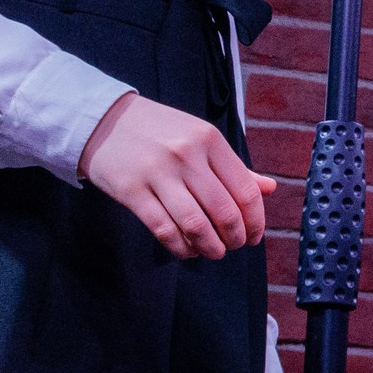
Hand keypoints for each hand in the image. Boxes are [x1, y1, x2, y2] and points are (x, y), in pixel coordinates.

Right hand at [79, 92, 275, 258]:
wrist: (102, 120)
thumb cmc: (159, 131)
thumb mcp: (200, 138)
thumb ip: (234, 166)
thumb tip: (269, 188)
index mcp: (210, 140)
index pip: (245, 190)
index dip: (255, 220)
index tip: (254, 235)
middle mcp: (187, 155)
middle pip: (224, 211)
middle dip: (235, 237)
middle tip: (234, 246)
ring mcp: (158, 173)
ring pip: (196, 225)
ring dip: (210, 247)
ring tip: (213, 252)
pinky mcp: (131, 191)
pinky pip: (164, 229)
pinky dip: (181, 247)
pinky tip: (187, 250)